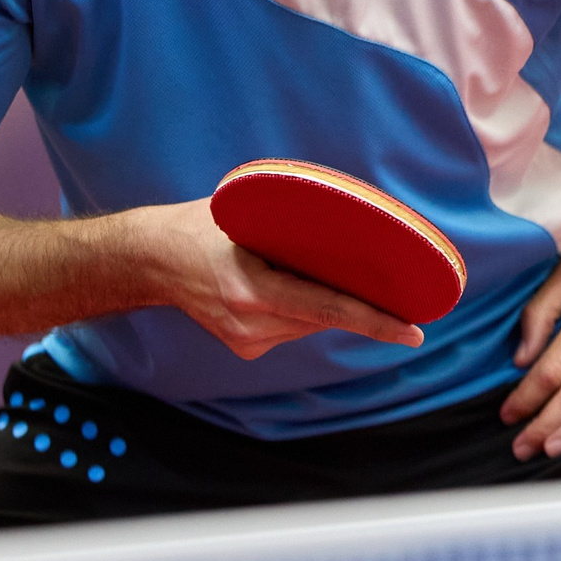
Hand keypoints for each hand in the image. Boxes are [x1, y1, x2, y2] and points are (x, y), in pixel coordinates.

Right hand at [130, 199, 423, 359]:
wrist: (147, 259)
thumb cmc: (199, 225)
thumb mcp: (246, 213)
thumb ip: (294, 225)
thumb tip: (351, 223)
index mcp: (252, 291)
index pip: (328, 309)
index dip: (376, 321)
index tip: (413, 332)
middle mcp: (251, 324)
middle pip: (325, 317)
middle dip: (356, 301)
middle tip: (385, 283)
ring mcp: (246, 341)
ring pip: (311, 324)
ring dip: (324, 302)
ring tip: (303, 269)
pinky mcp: (245, 347)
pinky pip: (294, 328)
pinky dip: (302, 309)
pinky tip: (283, 285)